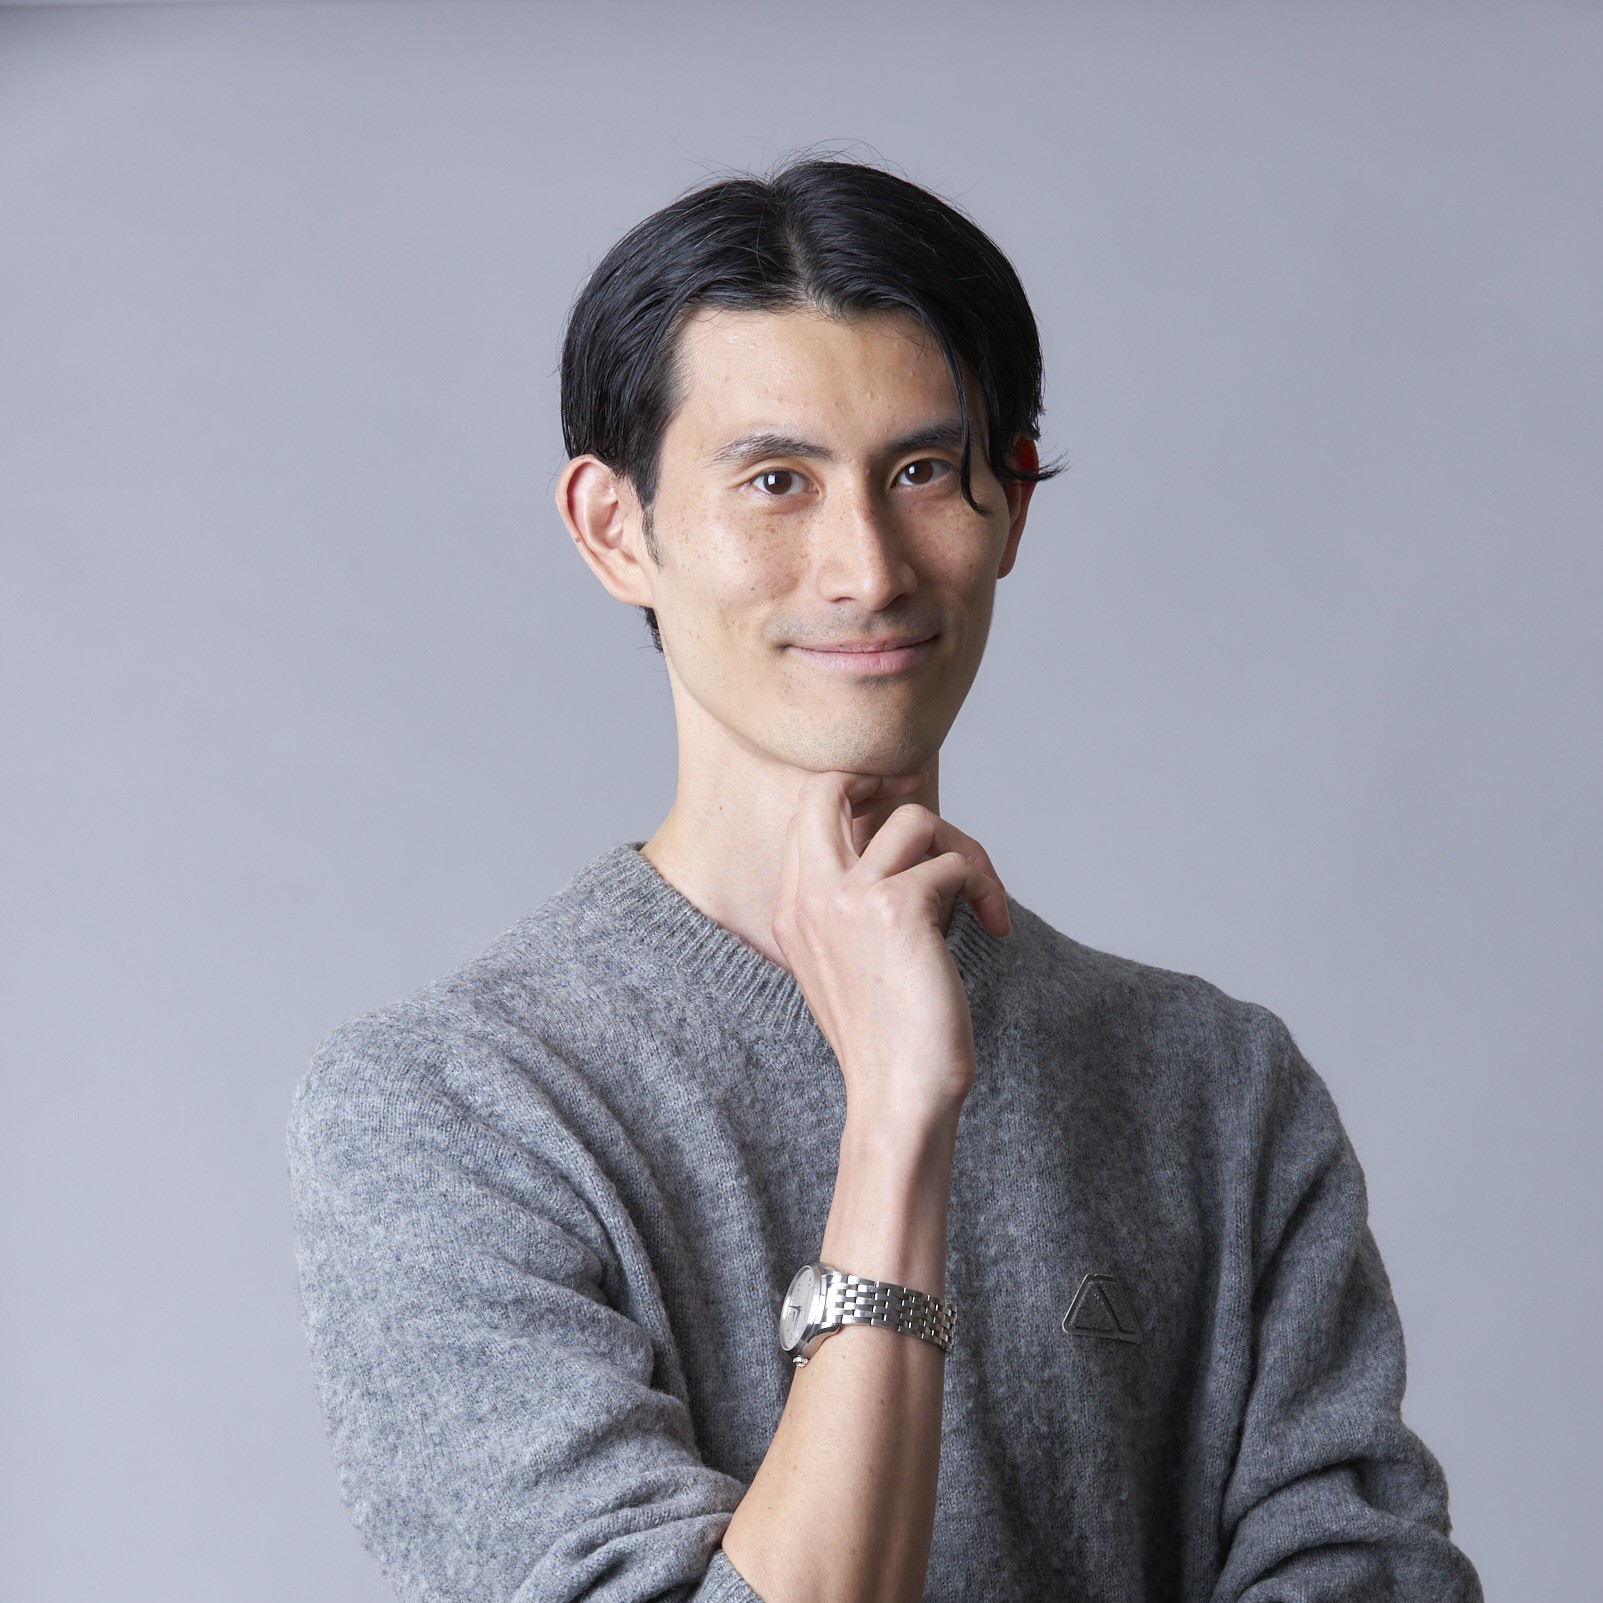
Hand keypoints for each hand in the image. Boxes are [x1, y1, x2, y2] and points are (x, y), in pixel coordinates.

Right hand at [772, 772, 1009, 1131]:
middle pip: (830, 787)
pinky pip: (953, 864)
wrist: (899, 1097)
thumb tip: (914, 845)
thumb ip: (860, 904)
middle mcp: (809, 897)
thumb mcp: (855, 963)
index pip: (807, 812)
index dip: (852, 789)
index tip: (896, 793)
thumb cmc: (892, 1041)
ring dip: (962, 849)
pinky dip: (986, 889)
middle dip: (883, 774)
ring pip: (913, 819)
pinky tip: (996, 927)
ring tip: (981, 897)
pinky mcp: (896, 907)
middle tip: (920, 784)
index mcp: (793, 911)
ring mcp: (846, 898)